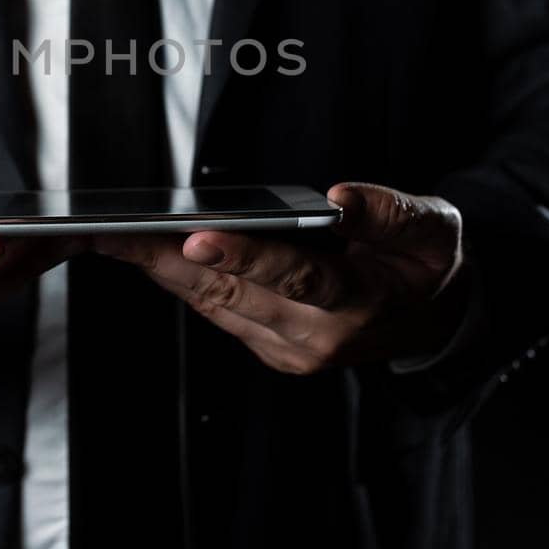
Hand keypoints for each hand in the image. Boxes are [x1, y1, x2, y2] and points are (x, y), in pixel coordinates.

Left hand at [91, 182, 464, 374]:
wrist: (434, 319)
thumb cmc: (427, 264)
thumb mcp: (435, 228)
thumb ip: (390, 213)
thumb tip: (340, 198)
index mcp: (362, 303)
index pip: (298, 279)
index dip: (246, 258)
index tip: (198, 238)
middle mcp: (319, 337)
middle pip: (234, 294)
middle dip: (168, 260)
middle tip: (114, 232)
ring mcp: (291, 350)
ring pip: (214, 305)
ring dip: (160, 271)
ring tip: (113, 237)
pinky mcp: (271, 349)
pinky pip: (217, 312)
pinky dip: (180, 282)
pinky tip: (148, 253)